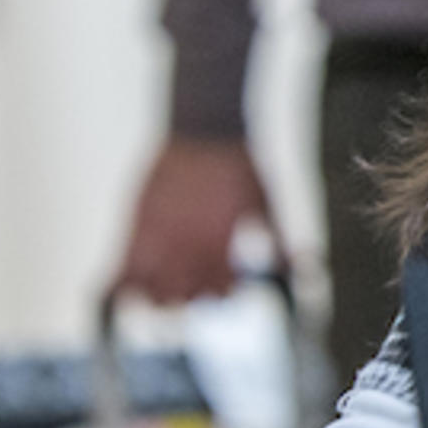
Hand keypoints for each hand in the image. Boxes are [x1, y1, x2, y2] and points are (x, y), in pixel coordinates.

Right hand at [114, 137, 279, 305]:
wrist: (204, 128)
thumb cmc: (239, 164)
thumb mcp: (266, 203)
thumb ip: (281, 241)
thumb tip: (304, 269)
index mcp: (222, 244)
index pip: (220, 290)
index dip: (224, 291)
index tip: (226, 283)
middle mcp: (188, 246)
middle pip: (186, 299)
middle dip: (193, 296)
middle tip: (197, 283)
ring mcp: (159, 237)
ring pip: (152, 293)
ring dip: (160, 297)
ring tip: (165, 291)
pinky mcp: (137, 223)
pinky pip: (122, 269)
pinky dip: (125, 286)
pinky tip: (129, 292)